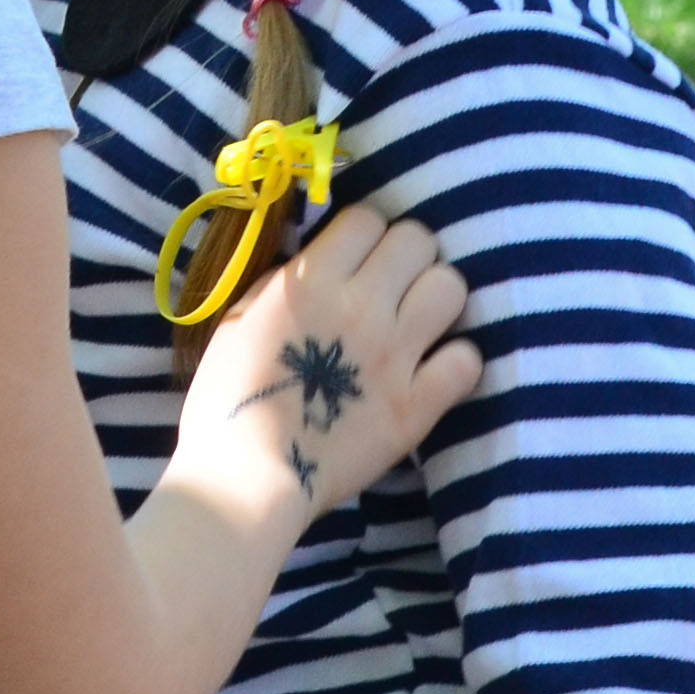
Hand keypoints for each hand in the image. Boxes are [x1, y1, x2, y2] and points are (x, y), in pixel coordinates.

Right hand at [176, 207, 479, 526]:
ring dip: (436, 298)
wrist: (245, 476)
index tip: (357, 258)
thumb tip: (325, 259)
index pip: (368, 218)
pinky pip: (467, 359)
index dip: (365, 234)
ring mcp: (394, 355)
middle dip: (406, 257)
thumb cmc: (227, 398)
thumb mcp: (239, 319)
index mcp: (310, 281)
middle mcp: (359, 306)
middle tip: (391, 286)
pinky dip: (455, 361)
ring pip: (450, 288)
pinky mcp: (417, 404)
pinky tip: (434, 369)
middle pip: (417, 240)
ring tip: (418, 321)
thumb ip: (286, 281)